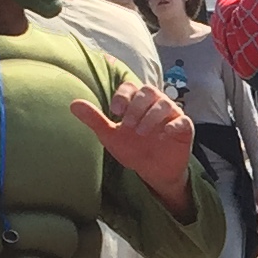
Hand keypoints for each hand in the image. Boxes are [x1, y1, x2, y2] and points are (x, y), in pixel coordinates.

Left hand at [74, 79, 195, 214]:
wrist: (152, 171)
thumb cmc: (133, 148)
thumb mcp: (111, 136)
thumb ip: (95, 119)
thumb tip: (73, 104)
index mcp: (137, 101)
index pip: (130, 87)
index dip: (123, 96)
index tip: (115, 112)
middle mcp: (155, 104)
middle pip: (149, 91)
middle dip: (136, 106)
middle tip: (128, 126)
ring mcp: (172, 115)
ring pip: (165, 104)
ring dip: (151, 117)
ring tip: (141, 133)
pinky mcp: (184, 129)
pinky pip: (183, 121)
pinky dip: (174, 125)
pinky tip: (164, 135)